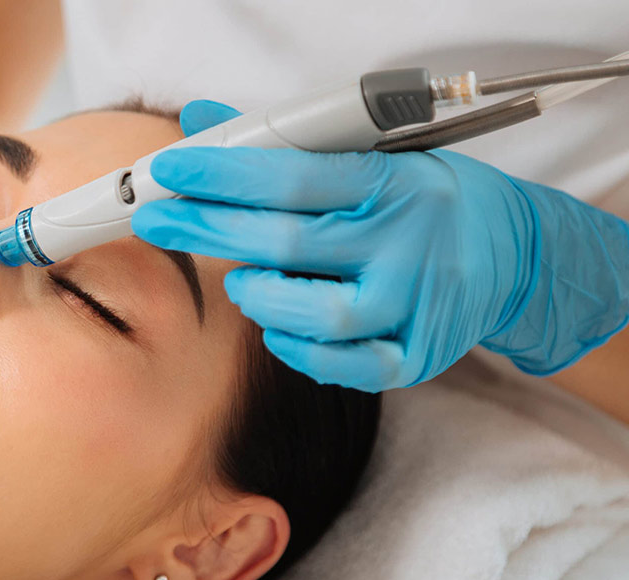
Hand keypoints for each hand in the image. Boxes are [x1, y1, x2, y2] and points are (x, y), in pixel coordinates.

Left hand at [132, 100, 628, 390]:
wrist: (514, 256)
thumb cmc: (426, 201)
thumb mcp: (372, 156)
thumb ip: (285, 145)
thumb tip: (205, 120)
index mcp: (392, 184)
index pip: (292, 177)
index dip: (222, 174)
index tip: (169, 171)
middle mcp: (406, 244)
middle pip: (287, 242)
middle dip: (207, 229)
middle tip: (159, 220)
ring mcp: (414, 305)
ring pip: (317, 314)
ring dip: (259, 297)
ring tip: (240, 281)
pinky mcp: (417, 356)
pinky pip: (347, 366)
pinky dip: (299, 350)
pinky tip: (277, 328)